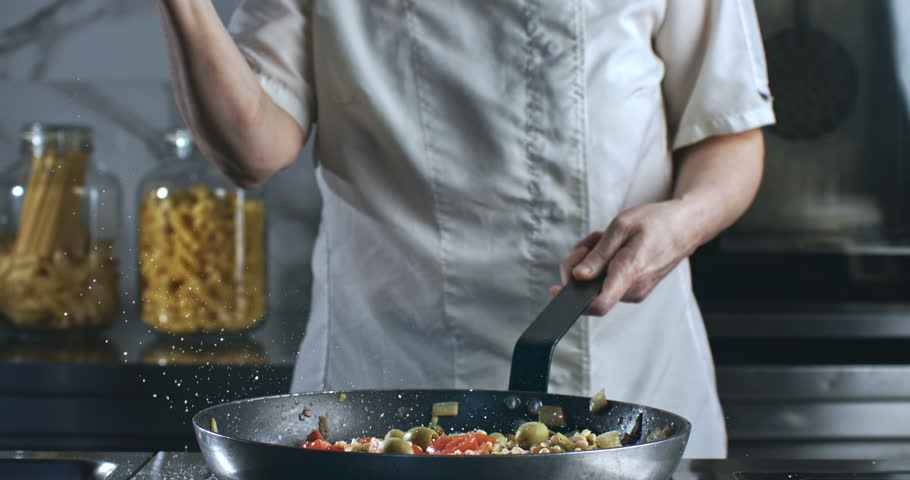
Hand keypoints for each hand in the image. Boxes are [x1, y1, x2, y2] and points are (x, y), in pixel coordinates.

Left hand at [550, 200, 699, 315]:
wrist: (686, 226)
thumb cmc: (656, 222)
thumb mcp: (621, 227)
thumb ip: (598, 255)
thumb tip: (578, 276)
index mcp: (630, 273)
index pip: (598, 304)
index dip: (571, 301)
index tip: (555, 289)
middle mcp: (633, 290)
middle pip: (590, 289)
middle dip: (580, 265)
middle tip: (590, 243)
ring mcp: (635, 291)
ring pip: (597, 283)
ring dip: (592, 261)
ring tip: (606, 239)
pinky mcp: (634, 288)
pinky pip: (608, 280)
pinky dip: (603, 263)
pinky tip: (613, 247)